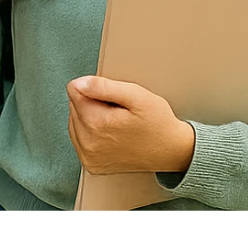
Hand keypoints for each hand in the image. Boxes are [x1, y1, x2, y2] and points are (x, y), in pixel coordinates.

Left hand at [66, 75, 194, 175]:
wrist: (173, 151)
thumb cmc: (158, 123)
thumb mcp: (136, 96)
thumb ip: (104, 86)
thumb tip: (79, 83)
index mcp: (95, 124)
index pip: (74, 89)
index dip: (96, 89)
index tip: (114, 100)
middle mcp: (87, 143)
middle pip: (74, 105)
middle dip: (93, 103)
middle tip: (119, 111)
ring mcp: (88, 156)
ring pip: (74, 119)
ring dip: (91, 117)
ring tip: (117, 123)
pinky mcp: (91, 164)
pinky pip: (79, 137)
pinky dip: (90, 131)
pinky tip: (110, 133)